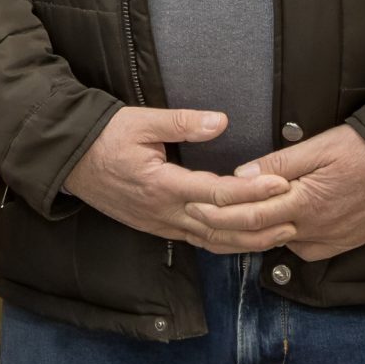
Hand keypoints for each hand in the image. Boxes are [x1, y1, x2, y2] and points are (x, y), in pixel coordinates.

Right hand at [62, 106, 294, 250]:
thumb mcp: (140, 121)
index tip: (283, 184)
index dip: (253, 191)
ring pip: (212, 241)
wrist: (68, 160)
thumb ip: (182, 123)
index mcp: (162, 184)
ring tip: (280, 234)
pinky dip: (225, 243)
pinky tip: (244, 240)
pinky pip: (197, 241)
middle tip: (296, 217)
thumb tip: (221, 121)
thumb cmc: (103, 137)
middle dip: (261, 225)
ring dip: (248, 241)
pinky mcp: (156, 227)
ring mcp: (160, 223)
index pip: (218, 193)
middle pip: (222, 227)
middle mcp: (163, 211)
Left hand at [186, 126, 364, 262]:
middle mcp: (314, 230)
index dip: (216, 212)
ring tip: (213, 227)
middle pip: (255, 235)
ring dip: (243, 238)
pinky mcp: (338, 245)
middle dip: (220, 230)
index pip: (247, 215)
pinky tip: (257, 231)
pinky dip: (274, 241)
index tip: (190, 204)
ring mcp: (327, 242)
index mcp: (305, 204)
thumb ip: (278, 165)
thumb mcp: (320, 148)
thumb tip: (240, 175)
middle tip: (191, 221)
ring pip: (275, 245)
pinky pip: (298, 248)